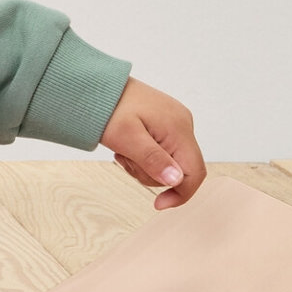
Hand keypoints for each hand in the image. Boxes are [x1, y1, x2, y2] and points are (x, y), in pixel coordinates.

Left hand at [101, 78, 205, 209]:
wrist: (96, 86)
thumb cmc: (108, 108)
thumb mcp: (126, 138)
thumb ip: (152, 160)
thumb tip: (176, 180)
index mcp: (178, 128)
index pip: (195, 172)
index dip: (181, 194)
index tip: (158, 205)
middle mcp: (183, 124)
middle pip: (180, 169)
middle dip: (152, 174)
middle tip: (125, 160)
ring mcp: (175, 122)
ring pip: (169, 162)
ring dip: (145, 165)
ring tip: (123, 150)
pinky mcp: (166, 122)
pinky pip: (163, 150)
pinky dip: (145, 155)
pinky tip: (128, 145)